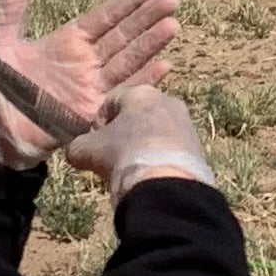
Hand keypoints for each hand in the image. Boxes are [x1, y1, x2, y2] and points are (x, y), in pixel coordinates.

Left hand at [0, 0, 179, 168]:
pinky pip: (122, 95)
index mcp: (68, 42)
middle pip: (123, 35)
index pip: (105, 17)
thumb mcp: (0, 41)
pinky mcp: (93, 113)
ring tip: (172, 26)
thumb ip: (13, 6)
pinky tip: (164, 66)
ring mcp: (92, 88)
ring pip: (128, 61)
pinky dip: (143, 81)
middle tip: (172, 1)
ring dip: (150, 45)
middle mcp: (86, 62)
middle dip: (147, 18)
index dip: (129, 3)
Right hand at [63, 83, 216, 199]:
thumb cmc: (123, 155)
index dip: (100, 121)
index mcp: (140, 93)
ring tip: (132, 168)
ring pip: (158, 132)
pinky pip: (173, 149)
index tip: (95, 141)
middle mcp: (168, 101)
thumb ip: (78, 146)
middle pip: (139, 114)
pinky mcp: (199, 146)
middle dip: (125, 133)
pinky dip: (161, 159)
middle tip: (113, 156)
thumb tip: (77, 152)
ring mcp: (187, 123)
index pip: (113, 100)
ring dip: (144, 146)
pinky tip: (151, 175)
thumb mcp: (88, 150)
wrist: (166, 182)